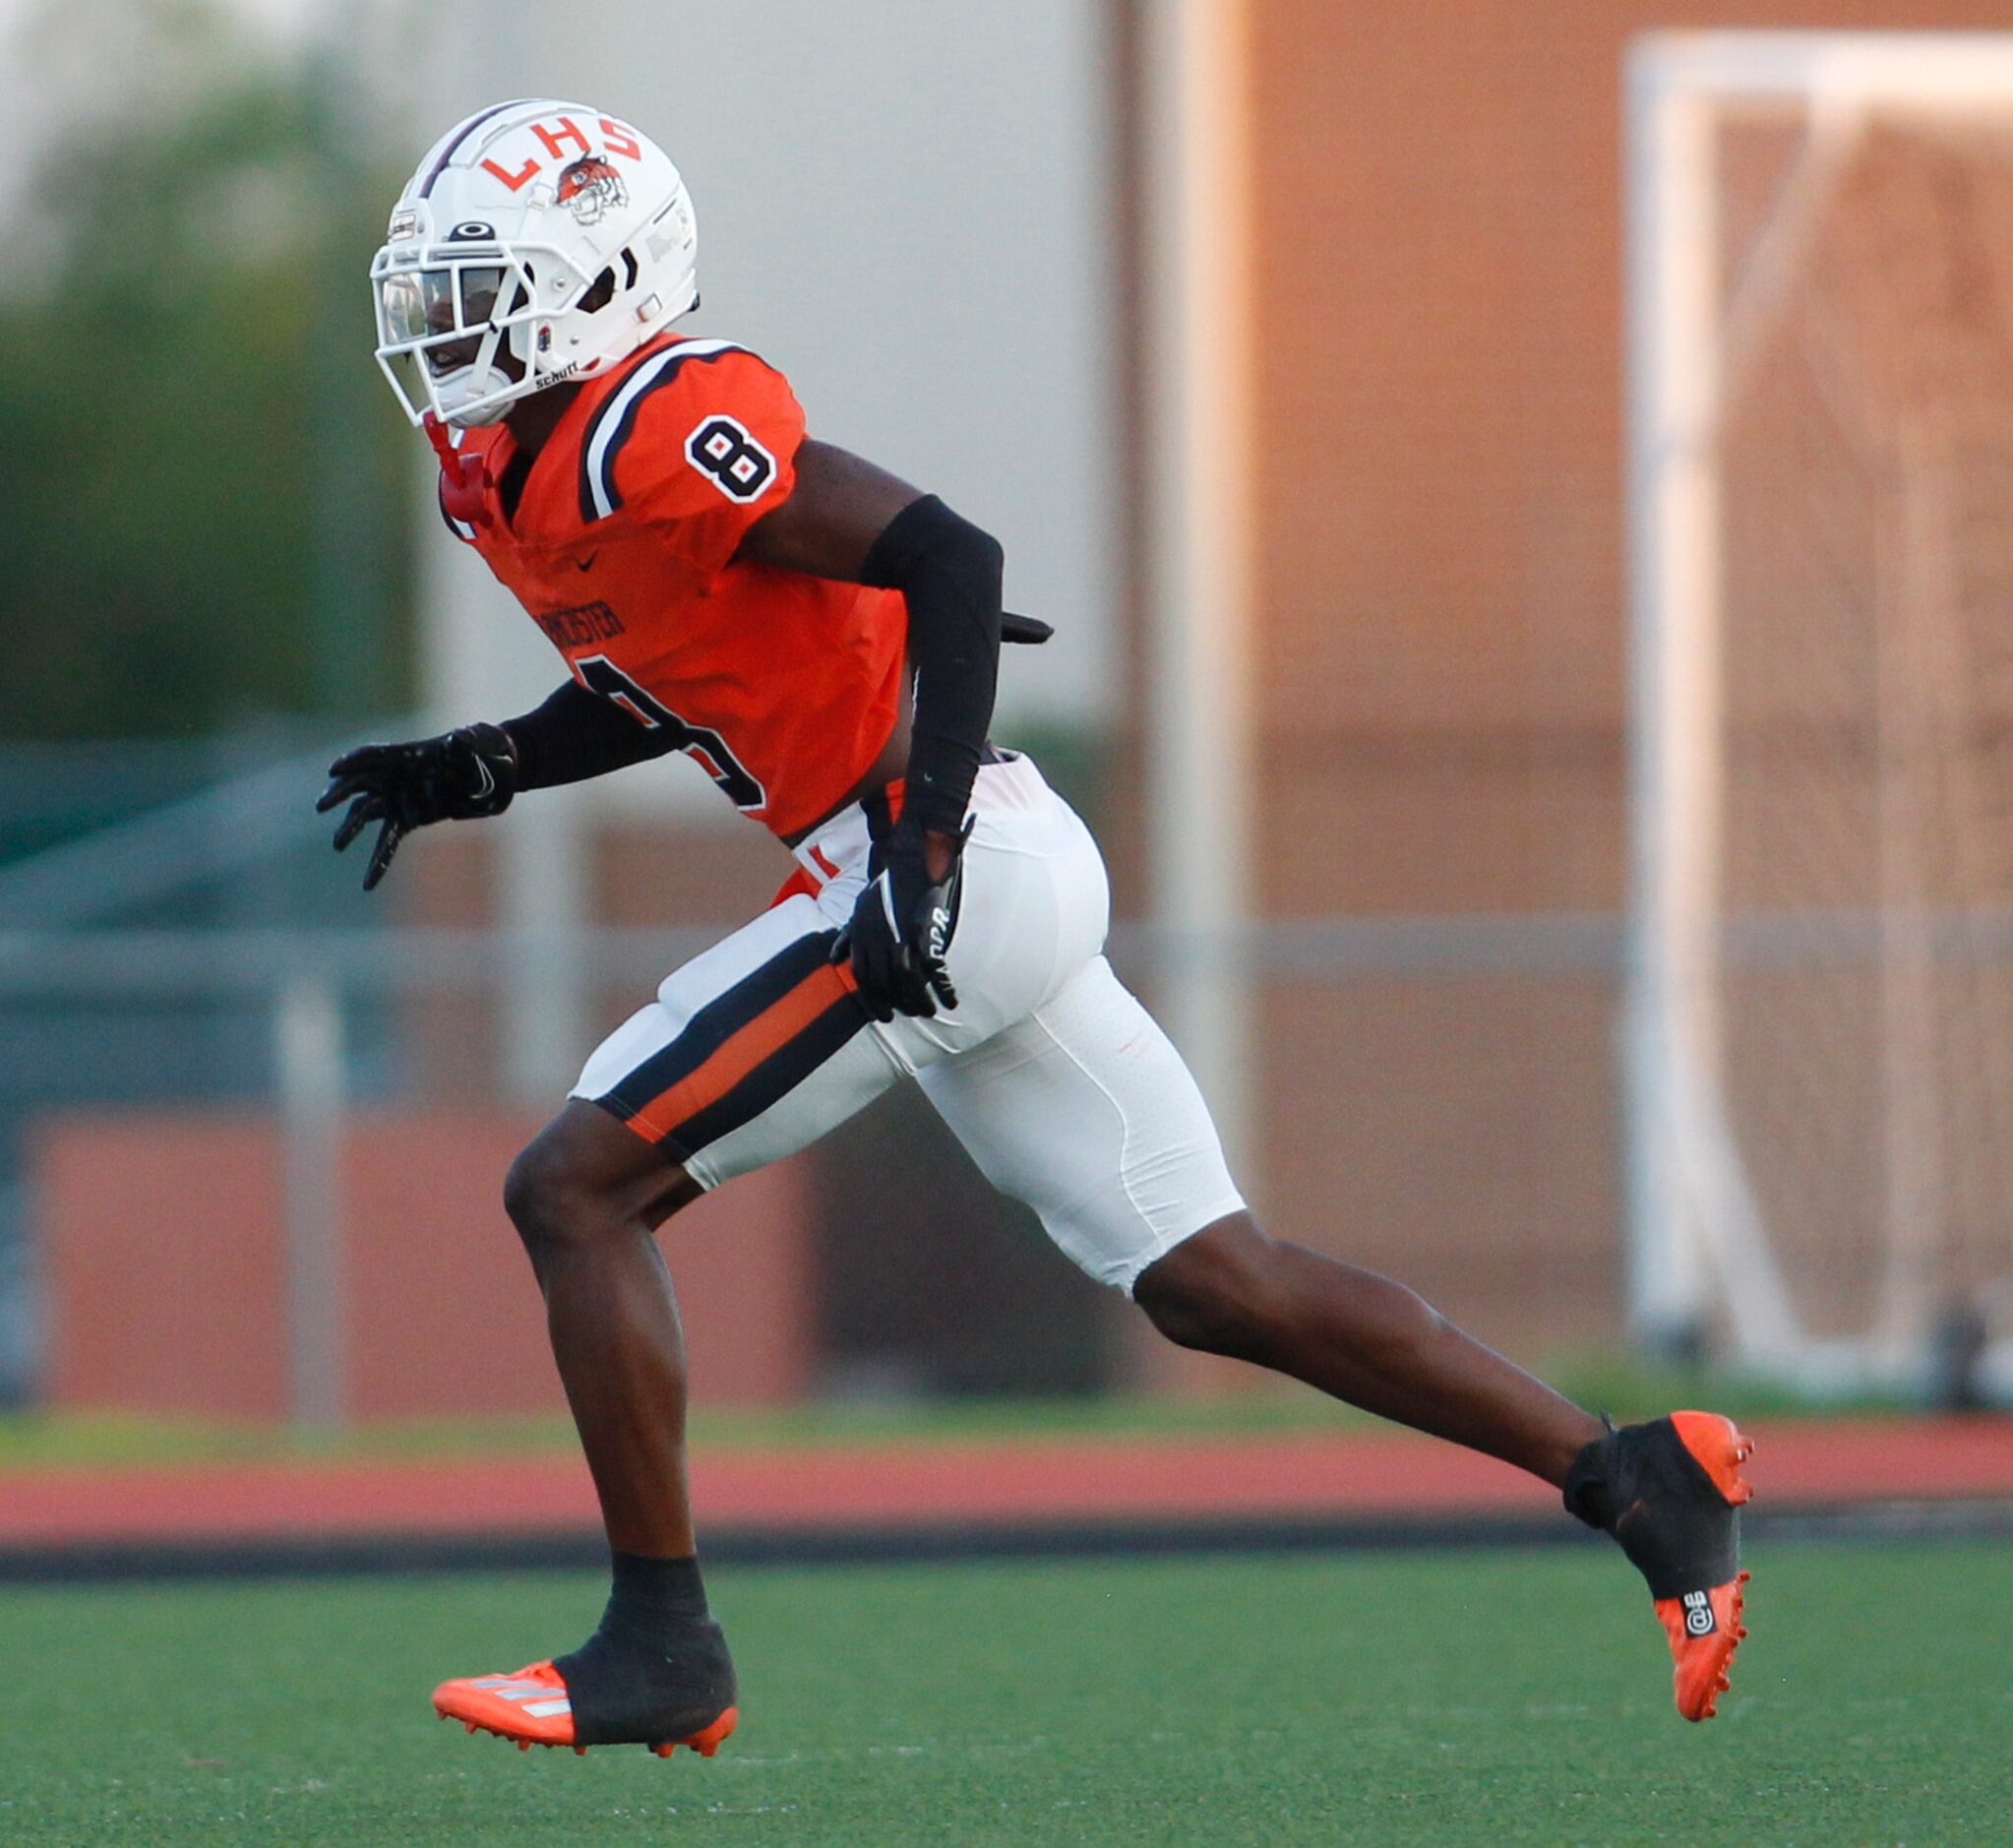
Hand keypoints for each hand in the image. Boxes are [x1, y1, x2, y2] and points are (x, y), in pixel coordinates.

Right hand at [316, 723, 516, 889]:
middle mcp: (393, 776)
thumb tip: (460, 738)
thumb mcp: (475, 746)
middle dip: (339, 793)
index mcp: (405, 754)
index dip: (352, 761)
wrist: (488, 773)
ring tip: (338, 844)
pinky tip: (368, 885)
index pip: (371, 755)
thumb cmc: (479, 753)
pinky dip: (378, 861)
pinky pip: (388, 841)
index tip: (334, 770)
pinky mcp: (407, 819)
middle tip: (322, 806)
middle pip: (358, 784)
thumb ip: (465, 744)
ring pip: (365, 813)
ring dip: (350, 828)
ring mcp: (397, 799)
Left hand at [837, 817, 970, 1020]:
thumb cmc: (889, 884)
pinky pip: (932, 968)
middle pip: (885, 983)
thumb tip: (834, 957)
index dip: (873, 1000)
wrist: (914, 860)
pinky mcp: (924, 930)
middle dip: (898, 1004)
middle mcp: (877, 938)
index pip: (863, 977)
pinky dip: (942, 987)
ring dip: (919, 1000)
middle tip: (911, 1014)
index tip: (883, 1015)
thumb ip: (848, 934)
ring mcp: (900, 935)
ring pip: (907, 981)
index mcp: (861, 934)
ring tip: (930, 1011)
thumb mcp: (860, 907)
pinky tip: (950, 999)